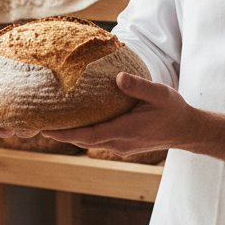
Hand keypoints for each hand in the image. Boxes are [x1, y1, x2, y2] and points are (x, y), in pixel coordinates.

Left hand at [43, 71, 193, 154]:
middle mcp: (119, 143)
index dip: (65, 133)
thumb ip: (138, 86)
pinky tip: (76, 121)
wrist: (186, 130)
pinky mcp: (122, 145)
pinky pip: (97, 140)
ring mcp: (120, 146)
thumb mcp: (159, 93)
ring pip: (89, 142)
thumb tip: (117, 78)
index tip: (45, 128)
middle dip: (60, 134)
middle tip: (37, 123)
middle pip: (82, 141)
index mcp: (125, 131)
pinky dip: (83, 133)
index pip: (88, 135)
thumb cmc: (173, 110)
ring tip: (50, 122)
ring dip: (70, 134)